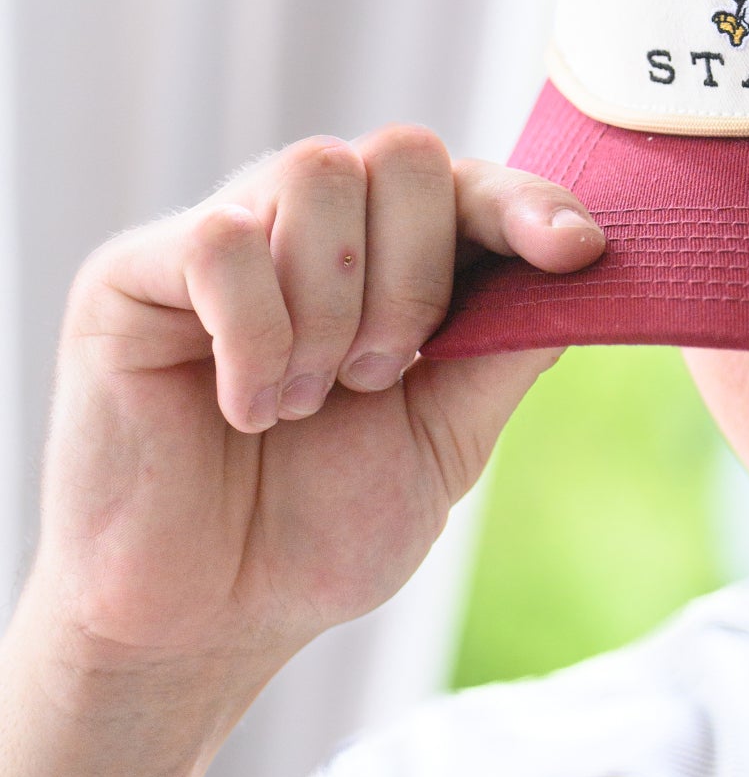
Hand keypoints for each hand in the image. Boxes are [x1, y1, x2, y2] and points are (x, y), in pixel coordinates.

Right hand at [29, 129, 603, 693]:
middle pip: (403, 154)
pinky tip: (242, 409)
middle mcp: (310, 230)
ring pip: (316, 173)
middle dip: (415, 276)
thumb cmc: (314, 532)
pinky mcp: (134, 270)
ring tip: (303, 403)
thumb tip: (586, 269)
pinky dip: (253, 336)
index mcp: (391, 261)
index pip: (471, 183)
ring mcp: (223, 237)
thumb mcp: (444, 441)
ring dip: (332, 309)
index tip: (575, 251)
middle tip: (374, 381)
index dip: (528, 202)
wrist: (203, 622)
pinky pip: (220, 240)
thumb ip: (506, 349)